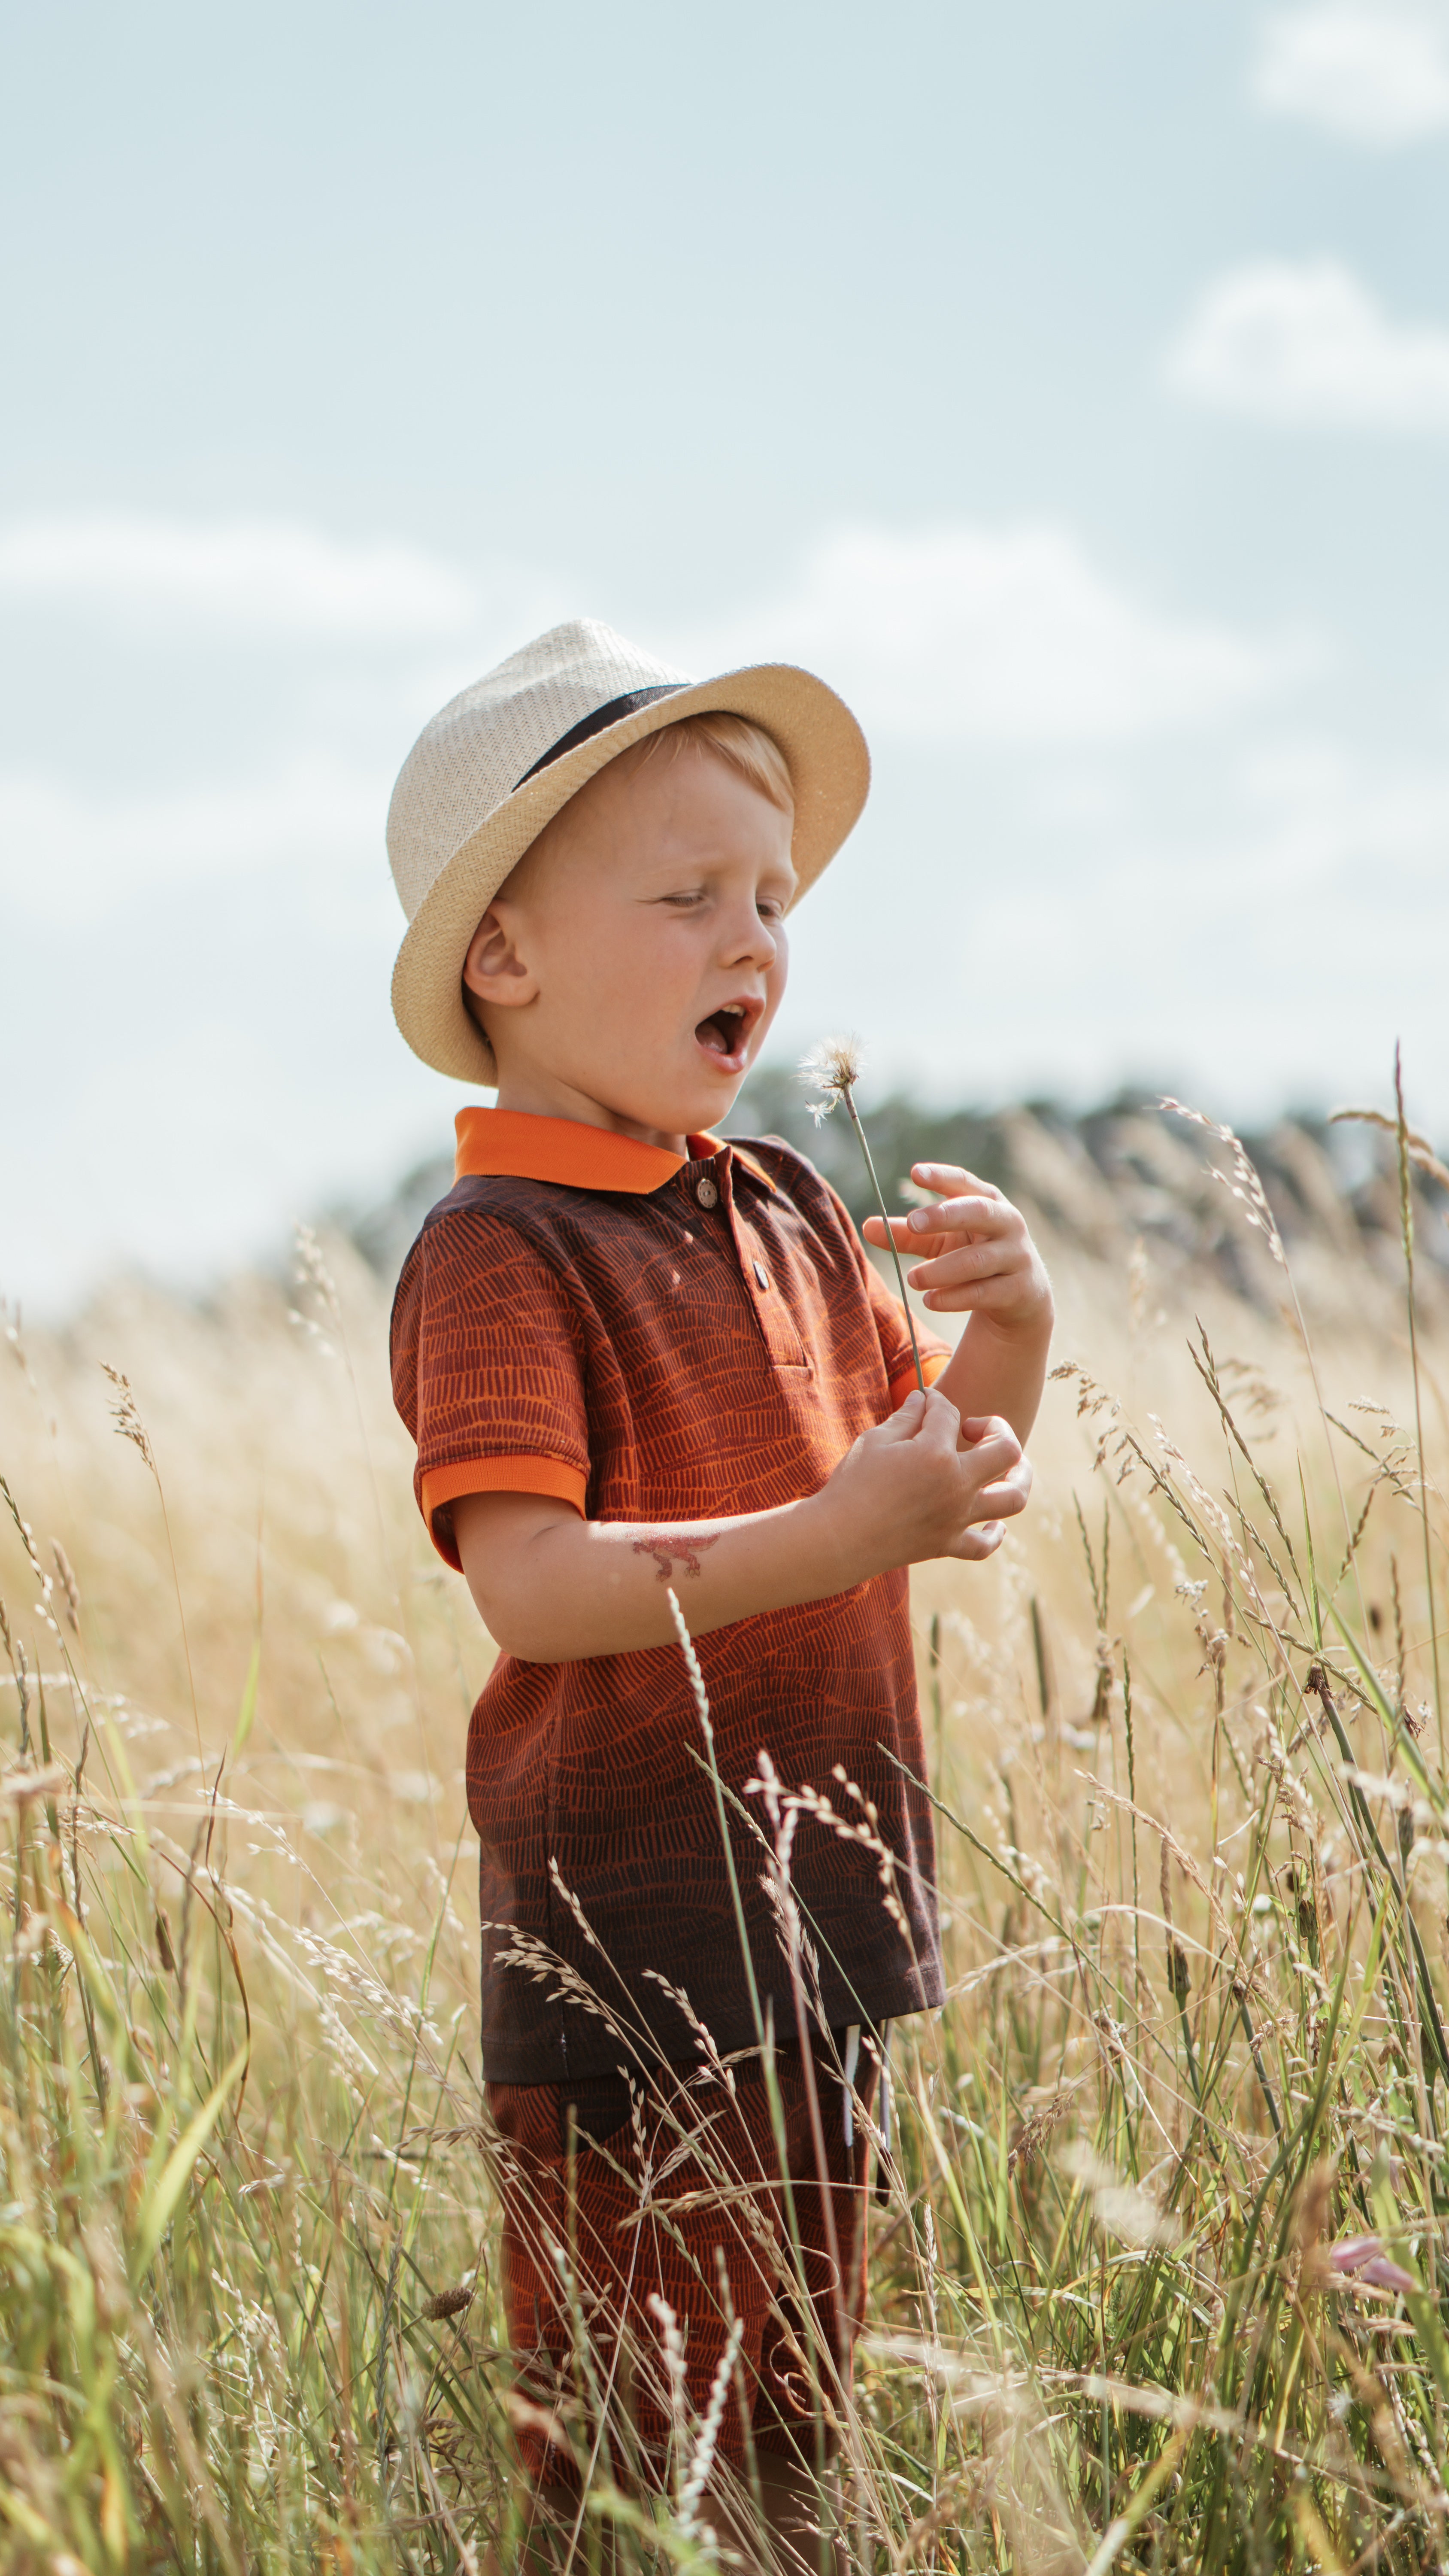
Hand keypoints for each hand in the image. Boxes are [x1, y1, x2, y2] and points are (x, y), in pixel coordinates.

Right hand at [817, 1387, 1030, 1570]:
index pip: (950, 1413)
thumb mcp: (875, 1441)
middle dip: (997, 1428)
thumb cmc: (852, 1485)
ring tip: (1010, 1467)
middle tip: (974, 1428)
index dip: (937, 1401)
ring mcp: (957, 1517)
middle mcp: (956, 1486)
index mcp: (935, 1454)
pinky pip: (984, 1543)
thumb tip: (924, 1400)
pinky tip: (992, 1522)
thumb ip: (906, 1417)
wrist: (837, 1540)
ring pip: (1013, 1497)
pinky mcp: (947, 1544)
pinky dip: (994, 1533)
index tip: (925, 1403)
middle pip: (1007, 1450)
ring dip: (1020, 1477)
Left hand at [862, 1165, 1051, 1334]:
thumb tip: (868, 1226)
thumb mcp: (941, 1242)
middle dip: (945, 1215)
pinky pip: (984, 1293)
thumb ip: (908, 1235)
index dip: (942, 1176)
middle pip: (979, 1212)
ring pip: (977, 1261)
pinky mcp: (1019, 1290)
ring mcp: (1016, 1257)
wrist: (1022, 1296)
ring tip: (912, 1279)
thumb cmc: (973, 1255)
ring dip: (941, 1270)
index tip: (915, 1172)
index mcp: (987, 1202)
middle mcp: (1007, 1224)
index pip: (965, 1183)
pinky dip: (954, 1298)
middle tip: (913, 1222)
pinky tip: (930, 1301)